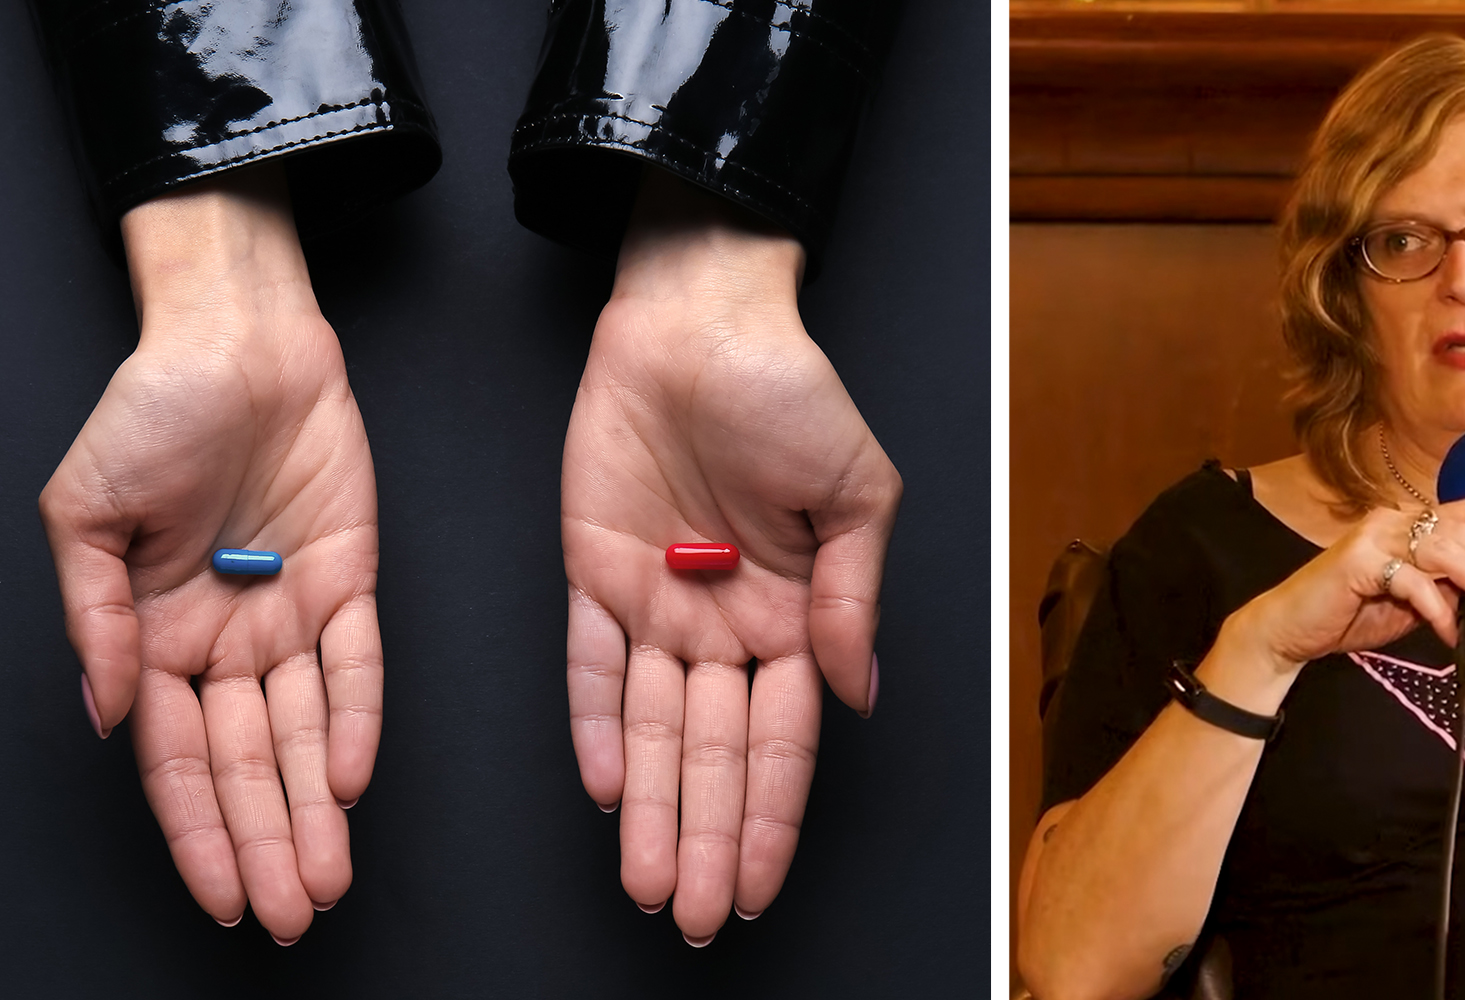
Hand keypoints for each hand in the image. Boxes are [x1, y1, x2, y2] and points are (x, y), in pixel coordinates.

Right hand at [38, 168, 381, 941]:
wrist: (234, 341)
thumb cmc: (150, 413)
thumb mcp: (85, 514)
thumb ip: (97, 619)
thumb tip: (104, 711)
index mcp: (153, 635)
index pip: (178, 758)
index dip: (199, 830)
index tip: (223, 895)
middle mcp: (223, 639)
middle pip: (247, 764)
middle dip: (266, 842)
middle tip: (291, 912)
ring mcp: (288, 614)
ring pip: (305, 733)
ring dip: (314, 807)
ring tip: (327, 878)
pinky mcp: (349, 579)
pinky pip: (357, 665)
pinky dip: (356, 719)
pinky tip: (352, 780)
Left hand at [562, 173, 900, 942]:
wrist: (701, 315)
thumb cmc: (789, 387)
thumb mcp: (858, 489)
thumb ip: (853, 599)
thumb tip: (855, 694)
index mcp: (798, 611)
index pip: (781, 738)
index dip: (768, 815)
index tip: (755, 885)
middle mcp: (726, 621)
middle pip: (712, 753)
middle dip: (705, 838)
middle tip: (692, 915)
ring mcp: (659, 602)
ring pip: (650, 729)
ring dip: (651, 808)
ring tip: (647, 883)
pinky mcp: (593, 572)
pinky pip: (587, 666)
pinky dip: (592, 726)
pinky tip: (602, 790)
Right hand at [1235, 498, 1464, 669]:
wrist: (1291, 628)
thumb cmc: (1349, 613)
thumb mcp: (1410, 601)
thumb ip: (1445, 590)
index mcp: (1405, 520)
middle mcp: (1390, 519)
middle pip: (1461, 532)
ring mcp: (1373, 537)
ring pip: (1444, 550)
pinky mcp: (1357, 562)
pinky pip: (1412, 581)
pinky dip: (1438, 609)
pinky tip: (1449, 632)